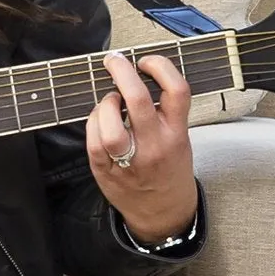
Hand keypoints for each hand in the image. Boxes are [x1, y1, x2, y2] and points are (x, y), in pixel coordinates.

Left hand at [84, 51, 198, 243]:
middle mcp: (155, 145)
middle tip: (114, 61)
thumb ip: (165, 112)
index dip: (160, 67)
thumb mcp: (181, 138)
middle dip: (122, 72)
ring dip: (106, 103)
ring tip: (110, 101)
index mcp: (177, 133)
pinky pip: (94, 141)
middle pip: (138, 100)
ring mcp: (130, 161)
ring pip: (111, 124)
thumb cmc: (170, 171)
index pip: (177, 90)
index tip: (146, 61)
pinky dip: (93, 123)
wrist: (164, 213)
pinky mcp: (107, 171)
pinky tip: (99, 120)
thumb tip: (138, 78)